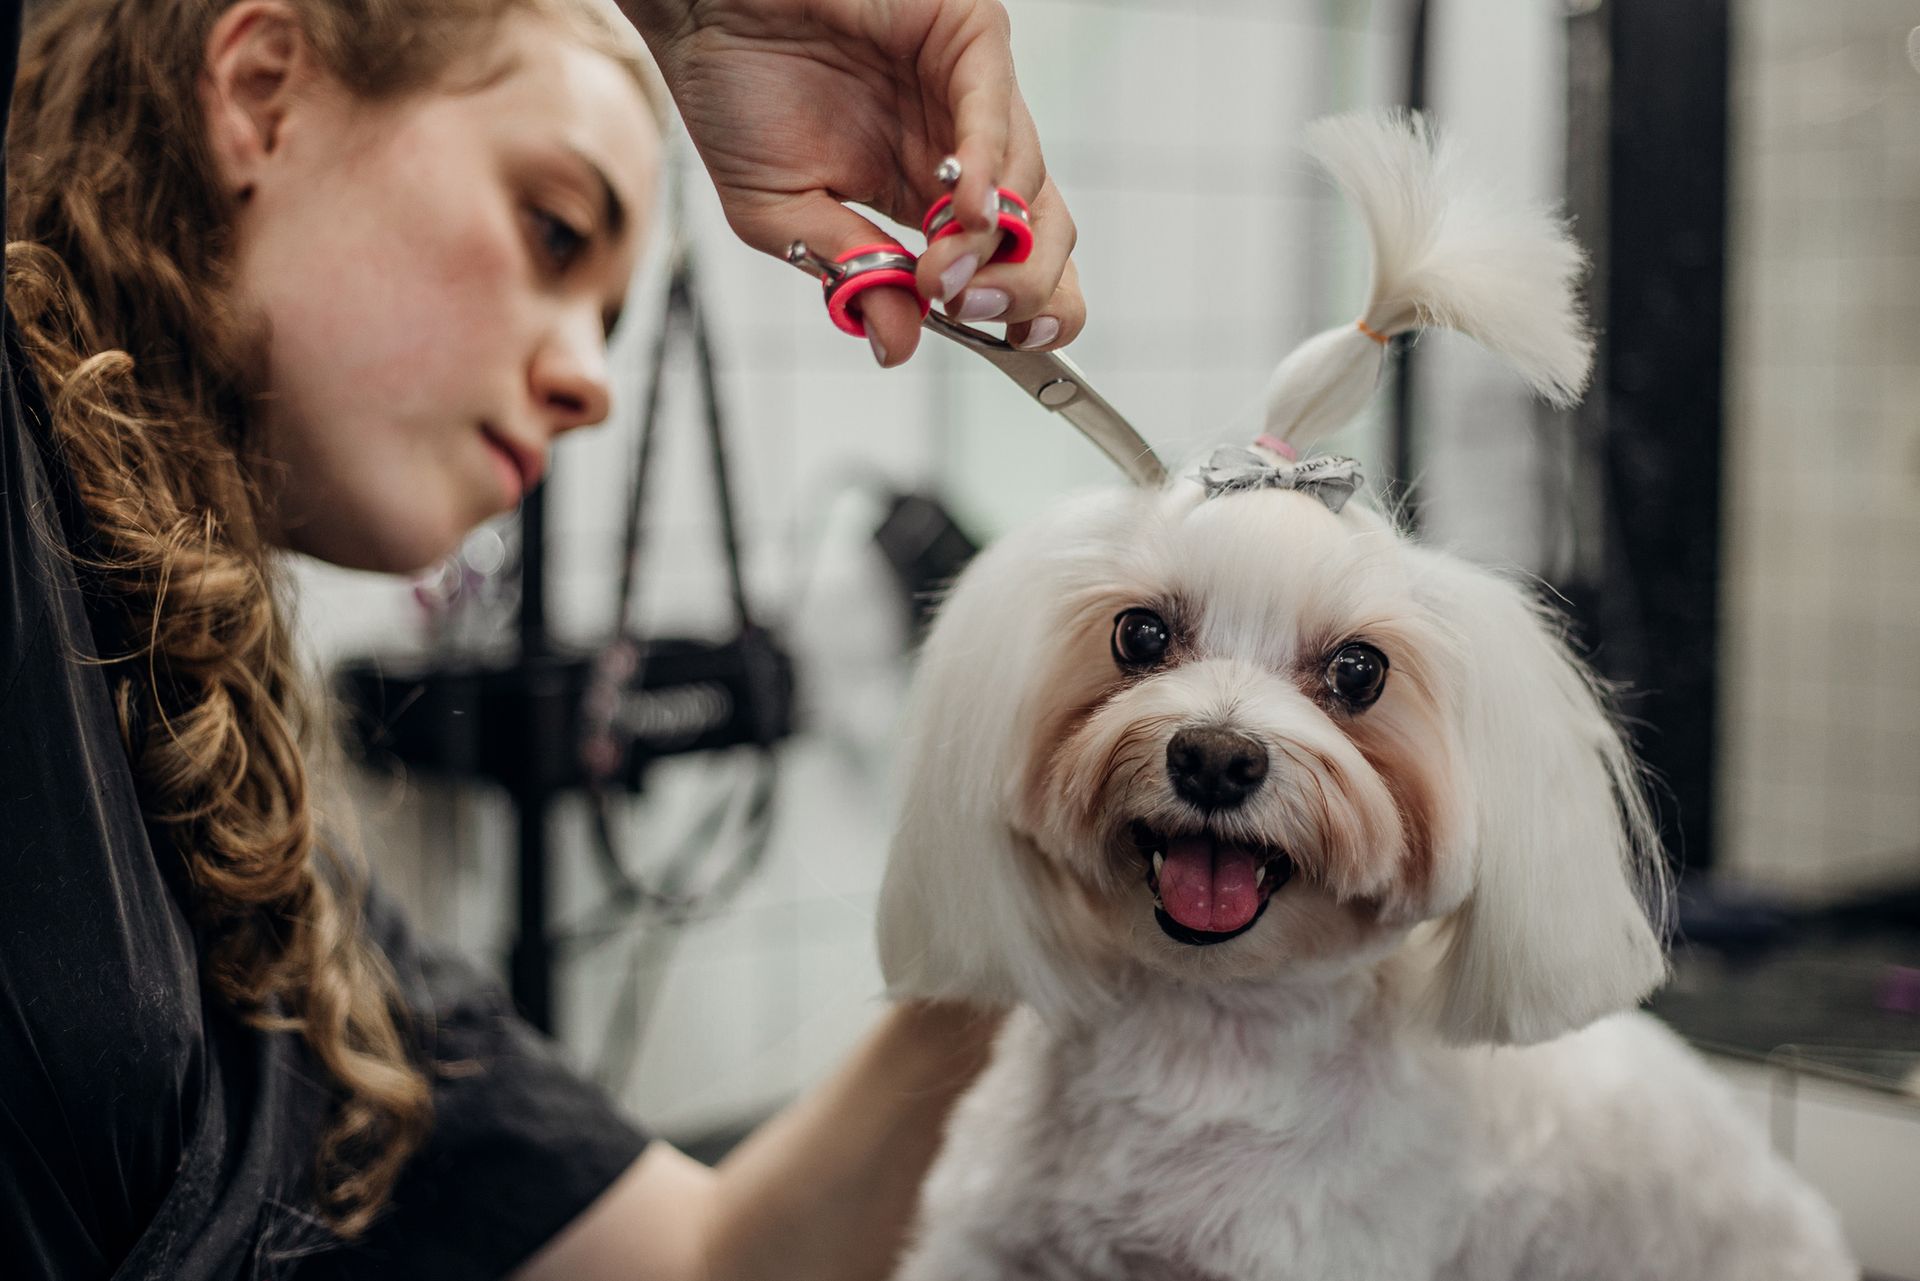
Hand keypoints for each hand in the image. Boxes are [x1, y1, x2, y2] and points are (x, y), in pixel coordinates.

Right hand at [624, 0, 1083, 365]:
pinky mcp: (966, 35)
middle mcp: (961, 149)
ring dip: (990, 243)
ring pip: (1029, 182)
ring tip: (937, 270)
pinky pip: (994, 110)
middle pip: (1043, 234)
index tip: (1008, 341)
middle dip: (1023, 288)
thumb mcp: (783, 218)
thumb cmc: (735, 97)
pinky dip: (984, 167)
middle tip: (969, 312)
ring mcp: (970, 93)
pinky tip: (959, 209)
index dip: (1027, 307)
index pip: (1011, 265)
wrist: (698, 9)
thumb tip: (898, 346)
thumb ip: (851, 274)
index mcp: (926, 197)